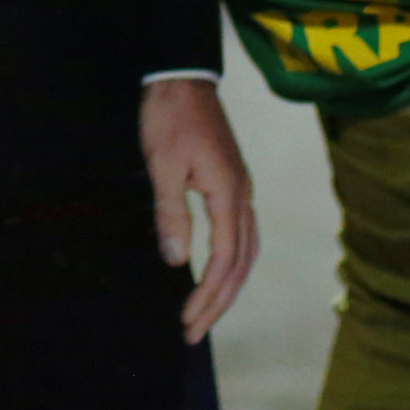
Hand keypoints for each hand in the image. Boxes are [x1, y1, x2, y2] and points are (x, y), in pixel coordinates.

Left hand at [140, 78, 256, 342]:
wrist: (182, 77)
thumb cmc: (169, 117)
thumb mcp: (162, 165)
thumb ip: (170, 213)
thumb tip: (176, 262)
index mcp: (228, 193)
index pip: (224, 260)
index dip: (207, 295)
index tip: (187, 322)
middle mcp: (243, 196)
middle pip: (241, 263)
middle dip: (219, 301)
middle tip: (193, 332)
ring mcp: (242, 190)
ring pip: (247, 251)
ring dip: (229, 286)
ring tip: (207, 312)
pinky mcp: (234, 184)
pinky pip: (242, 235)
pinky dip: (233, 262)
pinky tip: (218, 273)